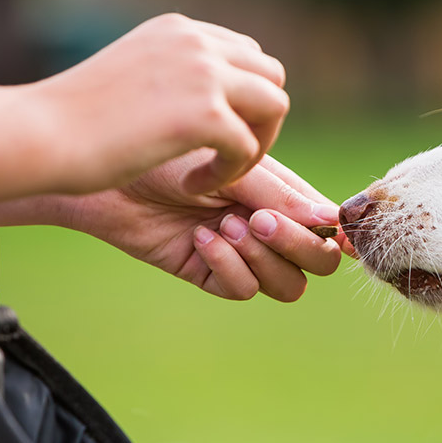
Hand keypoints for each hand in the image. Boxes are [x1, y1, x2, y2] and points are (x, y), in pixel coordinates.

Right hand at [30, 13, 289, 195]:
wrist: (39, 135)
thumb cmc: (74, 119)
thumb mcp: (132, 77)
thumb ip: (173, 73)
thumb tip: (212, 92)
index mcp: (179, 29)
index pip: (247, 54)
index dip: (243, 99)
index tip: (215, 134)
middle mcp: (196, 42)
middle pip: (271, 76)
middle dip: (259, 120)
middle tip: (226, 156)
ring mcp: (204, 74)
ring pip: (275, 106)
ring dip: (254, 145)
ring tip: (216, 171)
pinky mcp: (206, 114)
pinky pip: (247, 147)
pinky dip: (228, 173)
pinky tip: (192, 185)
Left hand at [60, 153, 343, 300]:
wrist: (108, 170)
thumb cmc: (170, 153)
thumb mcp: (233, 166)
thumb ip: (282, 195)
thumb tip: (331, 221)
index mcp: (284, 194)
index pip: (329, 226)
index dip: (333, 232)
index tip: (323, 224)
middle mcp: (270, 226)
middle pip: (318, 262)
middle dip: (298, 245)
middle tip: (260, 220)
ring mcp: (243, 253)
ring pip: (287, 285)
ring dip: (263, 259)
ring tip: (227, 226)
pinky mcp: (211, 273)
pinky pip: (243, 289)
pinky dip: (229, 266)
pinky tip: (200, 237)